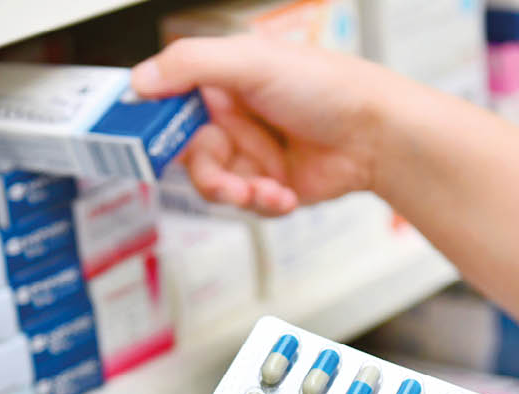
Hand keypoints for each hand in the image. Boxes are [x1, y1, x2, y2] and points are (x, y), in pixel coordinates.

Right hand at [132, 35, 401, 214]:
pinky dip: (263, 203)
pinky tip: (285, 192)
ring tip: (261, 189)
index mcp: (224, 80)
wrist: (379, 135)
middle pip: (189, 155)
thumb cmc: (328, 87)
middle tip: (223, 180)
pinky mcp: (270, 185)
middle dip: (207, 172)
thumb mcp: (252, 62)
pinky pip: (246, 205)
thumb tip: (139, 81)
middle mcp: (234, 117)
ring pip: (215, 185)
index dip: (157, 125)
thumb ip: (191, 65)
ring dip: (236, 192)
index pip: (171, 103)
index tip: (145, 143)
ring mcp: (252, 153)